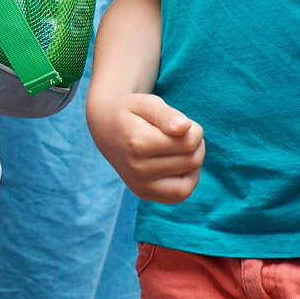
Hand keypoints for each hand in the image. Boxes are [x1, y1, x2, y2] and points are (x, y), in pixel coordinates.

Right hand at [87, 93, 204, 201]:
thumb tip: (185, 127)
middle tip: (182, 134)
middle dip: (195, 144)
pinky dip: (186, 180)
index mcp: (138, 143)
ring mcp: (139, 185)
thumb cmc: (129, 112)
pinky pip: (179, 195)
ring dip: (193, 163)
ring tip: (181, 149)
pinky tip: (178, 165)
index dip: (194, 129)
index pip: (188, 142)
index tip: (182, 123)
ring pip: (189, 182)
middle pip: (192, 161)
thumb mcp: (145, 102)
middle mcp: (137, 169)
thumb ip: (166, 113)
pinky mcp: (143, 194)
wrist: (104, 128)